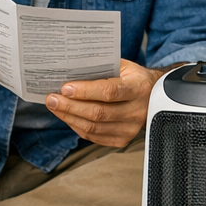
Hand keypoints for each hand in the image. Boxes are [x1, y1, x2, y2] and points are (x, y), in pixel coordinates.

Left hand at [45, 58, 160, 147]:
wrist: (153, 95)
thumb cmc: (133, 78)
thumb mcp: (123, 66)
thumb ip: (101, 67)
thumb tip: (71, 70)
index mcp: (138, 88)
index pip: (109, 92)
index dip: (85, 91)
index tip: (65, 88)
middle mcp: (137, 110)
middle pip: (99, 113)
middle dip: (70, 106)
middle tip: (52, 99)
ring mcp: (130, 128)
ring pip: (94, 127)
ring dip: (70, 117)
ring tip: (55, 107)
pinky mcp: (123, 139)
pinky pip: (94, 136)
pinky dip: (77, 126)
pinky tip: (68, 117)